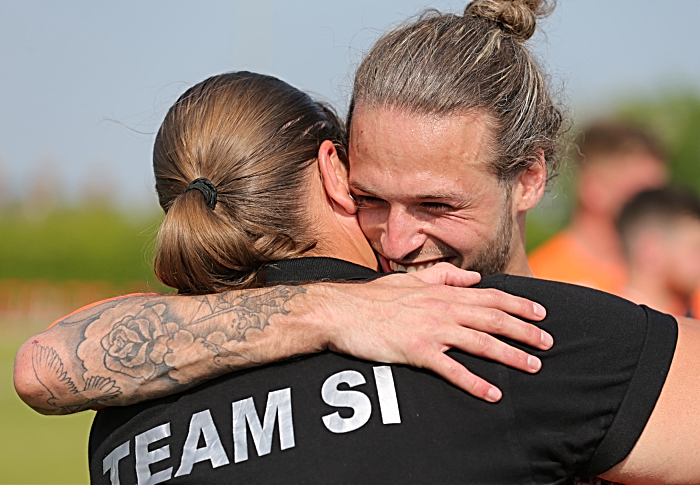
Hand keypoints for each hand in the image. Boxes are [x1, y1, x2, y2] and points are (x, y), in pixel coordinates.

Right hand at [319, 263, 550, 402]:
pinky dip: (474, 382)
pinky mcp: (416, 351)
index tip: (541, 313)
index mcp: (442, 293)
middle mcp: (442, 309)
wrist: (341, 311)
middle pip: (493, 319)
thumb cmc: (373, 297)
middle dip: (525, 331)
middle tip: (548, 343)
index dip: (518, 305)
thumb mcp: (410, 279)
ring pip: (480, 342)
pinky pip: (451, 369)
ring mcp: (431, 330)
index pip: (490, 297)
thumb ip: (444, 277)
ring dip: (510, 355)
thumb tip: (474, 278)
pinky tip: (492, 393)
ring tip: (533, 366)